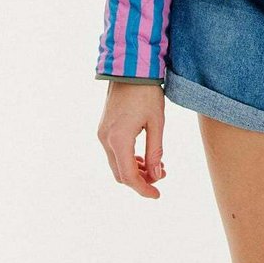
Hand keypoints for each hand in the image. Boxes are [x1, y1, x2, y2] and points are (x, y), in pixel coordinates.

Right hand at [97, 81, 166, 198]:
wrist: (130, 67)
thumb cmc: (146, 92)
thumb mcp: (157, 122)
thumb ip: (155, 151)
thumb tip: (156, 175)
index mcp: (119, 139)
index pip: (129, 176)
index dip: (143, 189)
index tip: (157, 195)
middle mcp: (106, 139)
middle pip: (120, 173)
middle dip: (140, 180)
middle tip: (161, 176)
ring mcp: (102, 134)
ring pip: (117, 164)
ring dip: (135, 169)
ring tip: (157, 165)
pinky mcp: (104, 128)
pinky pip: (114, 152)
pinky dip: (129, 158)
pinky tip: (145, 156)